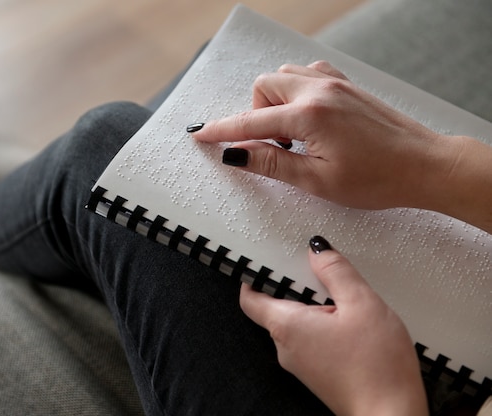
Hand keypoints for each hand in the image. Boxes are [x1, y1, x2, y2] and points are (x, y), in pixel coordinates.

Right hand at [191, 61, 459, 210]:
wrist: (424, 165)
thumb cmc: (378, 178)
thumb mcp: (317, 180)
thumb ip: (271, 163)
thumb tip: (236, 154)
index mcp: (310, 115)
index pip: (251, 121)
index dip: (222, 130)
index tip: (201, 135)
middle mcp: (320, 90)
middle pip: (264, 86)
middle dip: (256, 114)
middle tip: (271, 146)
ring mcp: (335, 83)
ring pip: (284, 75)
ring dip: (275, 102)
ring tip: (291, 135)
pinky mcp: (347, 86)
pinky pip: (308, 73)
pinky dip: (295, 91)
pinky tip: (306, 117)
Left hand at [240, 236, 428, 415]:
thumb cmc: (377, 366)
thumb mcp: (361, 303)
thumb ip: (336, 272)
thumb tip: (317, 249)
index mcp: (286, 326)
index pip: (250, 298)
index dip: (256, 276)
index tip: (269, 259)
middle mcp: (285, 347)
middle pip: (276, 307)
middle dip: (297, 288)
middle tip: (322, 274)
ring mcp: (300, 363)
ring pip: (297, 324)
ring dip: (315, 308)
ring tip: (344, 301)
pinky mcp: (317, 373)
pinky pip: (311, 340)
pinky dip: (324, 326)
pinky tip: (351, 325)